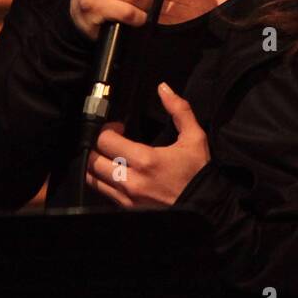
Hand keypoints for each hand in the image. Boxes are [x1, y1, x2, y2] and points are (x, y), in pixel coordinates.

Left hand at [84, 83, 211, 207]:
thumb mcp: (194, 137)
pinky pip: (104, 193)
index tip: (117, 128)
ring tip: (110, 158)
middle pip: (92, 161)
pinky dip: (104, 182)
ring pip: (93, 180)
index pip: (105, 141)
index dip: (106, 130)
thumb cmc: (199, 172)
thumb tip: (163, 88)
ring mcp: (128, 198)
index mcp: (146, 160)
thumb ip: (179, 110)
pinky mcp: (128, 208)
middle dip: (97, 147)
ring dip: (96, 165)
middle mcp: (132, 181)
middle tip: (110, 142)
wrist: (205, 206)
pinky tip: (117, 173)